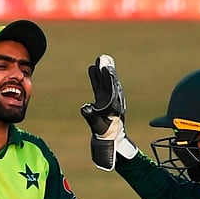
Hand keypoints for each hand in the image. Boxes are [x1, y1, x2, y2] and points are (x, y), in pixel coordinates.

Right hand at [79, 55, 135, 170]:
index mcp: (114, 104)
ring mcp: (109, 99)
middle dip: (105, 70)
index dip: (107, 77)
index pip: (110, 88)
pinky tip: (93, 70)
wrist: (112, 140)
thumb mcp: (99, 127)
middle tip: (102, 58)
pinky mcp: (104, 101)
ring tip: (98, 60)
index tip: (104, 67)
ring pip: (105, 82)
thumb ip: (92, 117)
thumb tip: (85, 107)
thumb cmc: (106, 135)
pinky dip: (98, 78)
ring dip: (101, 72)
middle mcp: (113, 100)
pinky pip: (100, 87)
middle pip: (109, 82)